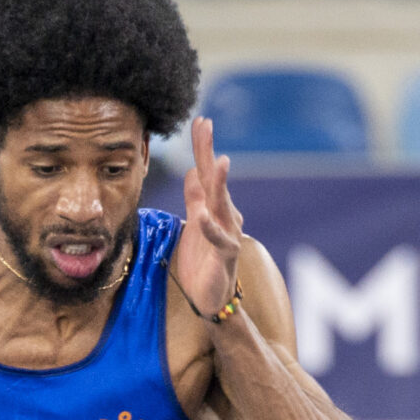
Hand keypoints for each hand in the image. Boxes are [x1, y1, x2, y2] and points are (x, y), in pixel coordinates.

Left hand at [172, 115, 241, 321]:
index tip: (200, 121)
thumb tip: (191, 170)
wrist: (210, 298)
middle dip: (209, 152)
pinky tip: (202, 217)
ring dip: (219, 183)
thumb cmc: (203, 260)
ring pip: (223, 205)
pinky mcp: (226, 257)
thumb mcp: (194, 222)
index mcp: (214, 206)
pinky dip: (211, 229)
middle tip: (205, 125)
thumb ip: (194, 197)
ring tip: (217, 162)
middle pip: (214, 179)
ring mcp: (228, 234)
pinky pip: (220, 240)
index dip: (203, 147)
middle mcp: (224, 215)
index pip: (206, 171)